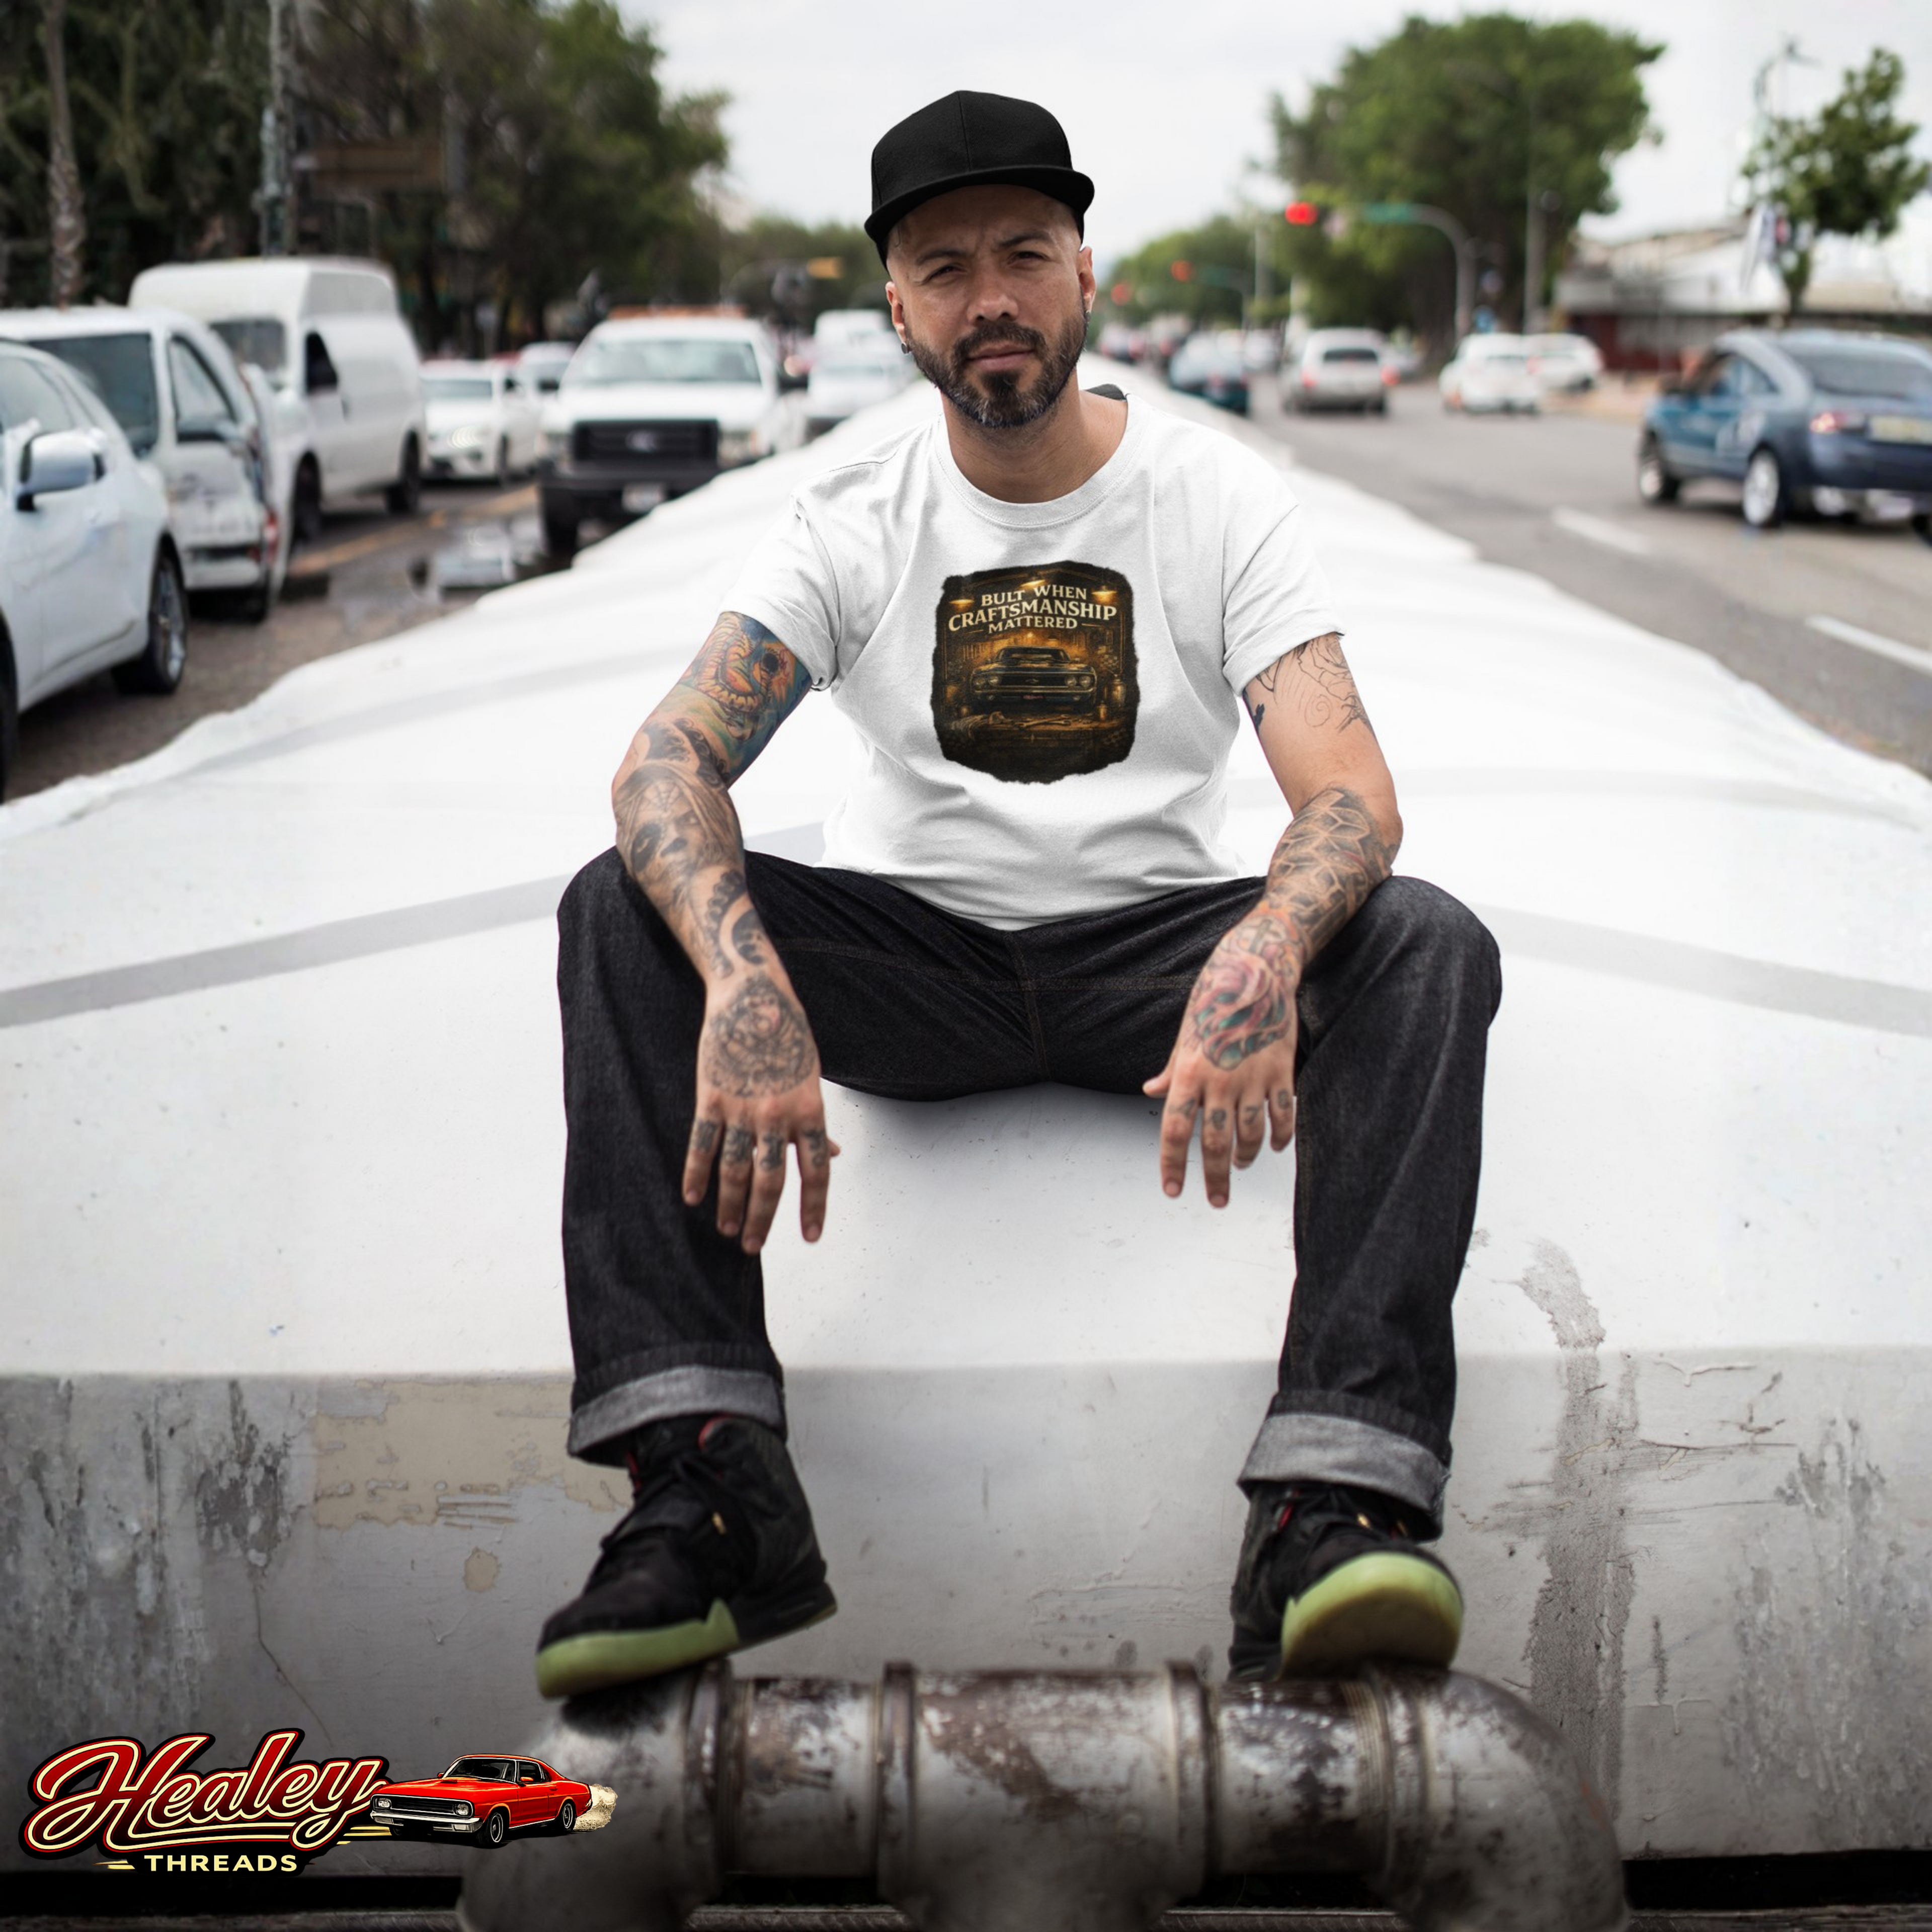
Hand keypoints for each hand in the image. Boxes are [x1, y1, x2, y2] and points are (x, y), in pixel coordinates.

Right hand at [683, 971, 839, 1253]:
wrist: (754, 999)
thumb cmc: (789, 1040)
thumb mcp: (813, 1080)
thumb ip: (818, 1123)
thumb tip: (835, 1155)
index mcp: (810, 1111)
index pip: (816, 1171)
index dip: (814, 1207)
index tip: (810, 1237)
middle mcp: (778, 1115)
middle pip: (771, 1180)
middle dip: (762, 1218)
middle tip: (753, 1246)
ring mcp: (743, 1108)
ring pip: (736, 1170)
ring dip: (730, 1205)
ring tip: (726, 1229)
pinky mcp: (712, 1098)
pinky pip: (702, 1145)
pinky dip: (696, 1174)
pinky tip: (692, 1197)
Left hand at [1144, 913, 1299, 1207]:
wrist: (1254, 971)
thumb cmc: (1212, 1002)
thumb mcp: (1185, 1036)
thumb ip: (1172, 1071)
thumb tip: (1151, 1092)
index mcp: (1188, 1073)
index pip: (1175, 1130)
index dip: (1172, 1164)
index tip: (1173, 1191)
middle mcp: (1219, 1080)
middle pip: (1214, 1143)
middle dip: (1214, 1178)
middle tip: (1216, 1200)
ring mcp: (1252, 1077)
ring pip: (1250, 1134)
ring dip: (1245, 1158)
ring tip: (1241, 1167)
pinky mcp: (1281, 1071)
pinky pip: (1283, 1115)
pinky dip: (1280, 1136)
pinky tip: (1275, 1147)